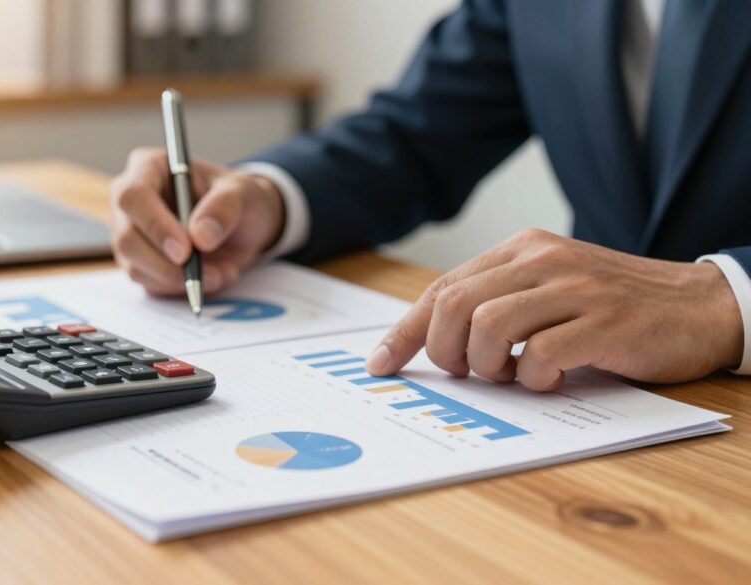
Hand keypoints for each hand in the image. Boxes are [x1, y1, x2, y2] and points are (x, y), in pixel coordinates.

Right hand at [109, 148, 284, 294]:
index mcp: (149, 168)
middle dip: (165, 263)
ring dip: (180, 280)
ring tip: (220, 273)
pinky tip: (212, 277)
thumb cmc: (238, 199)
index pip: (134, 196)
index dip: (155, 225)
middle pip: (127, 238)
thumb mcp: (244, 194)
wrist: (244, 226)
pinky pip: (151, 285)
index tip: (185, 250)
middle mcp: (132, 202)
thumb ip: (224, 208)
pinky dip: (182, 288)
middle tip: (202, 274)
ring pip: (136, 267)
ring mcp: (132, 235)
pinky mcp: (141, 264)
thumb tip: (200, 236)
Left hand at [366, 229, 743, 389]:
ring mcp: (574, 288)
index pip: (443, 289)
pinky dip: (534, 379)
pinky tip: (550, 379)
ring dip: (488, 366)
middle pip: (454, 306)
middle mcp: (542, 260)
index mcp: (521, 248)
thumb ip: (495, 302)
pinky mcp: (604, 322)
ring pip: (488, 326)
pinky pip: (540, 355)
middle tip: (468, 372)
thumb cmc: (611, 305)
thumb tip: (430, 340)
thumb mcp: (547, 288)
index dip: (405, 331)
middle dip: (444, 351)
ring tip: (512, 374)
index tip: (381, 364)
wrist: (699, 305)